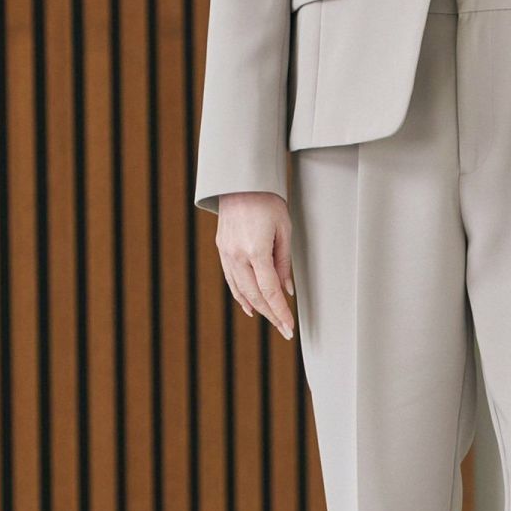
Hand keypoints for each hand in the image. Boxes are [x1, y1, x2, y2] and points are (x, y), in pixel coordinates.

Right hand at [215, 191, 294, 340]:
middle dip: (271, 314)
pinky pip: (231, 280)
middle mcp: (238, 255)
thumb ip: (284, 263)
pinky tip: (249, 307)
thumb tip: (287, 290)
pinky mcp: (221, 249)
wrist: (240, 181)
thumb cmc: (267, 201)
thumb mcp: (284, 231)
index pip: (270, 291)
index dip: (280, 312)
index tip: (289, 327)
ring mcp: (226, 253)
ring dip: (257, 308)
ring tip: (271, 320)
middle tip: (284, 329)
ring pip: (241, 291)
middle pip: (255, 296)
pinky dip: (241, 296)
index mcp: (256, 250)